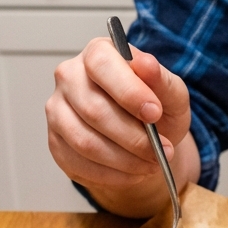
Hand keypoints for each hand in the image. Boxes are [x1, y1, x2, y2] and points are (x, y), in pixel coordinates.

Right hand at [46, 37, 192, 198]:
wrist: (145, 138)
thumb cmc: (155, 109)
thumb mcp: (171, 94)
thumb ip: (163, 81)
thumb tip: (147, 65)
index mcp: (97, 53)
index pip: (102, 65)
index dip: (129, 91)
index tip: (154, 113)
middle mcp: (70, 77)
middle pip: (94, 110)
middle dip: (134, 136)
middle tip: (162, 150)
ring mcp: (57, 111)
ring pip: (86, 142)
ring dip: (125, 160)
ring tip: (152, 163)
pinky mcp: (56, 142)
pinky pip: (80, 164)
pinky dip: (113, 175)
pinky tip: (134, 173)